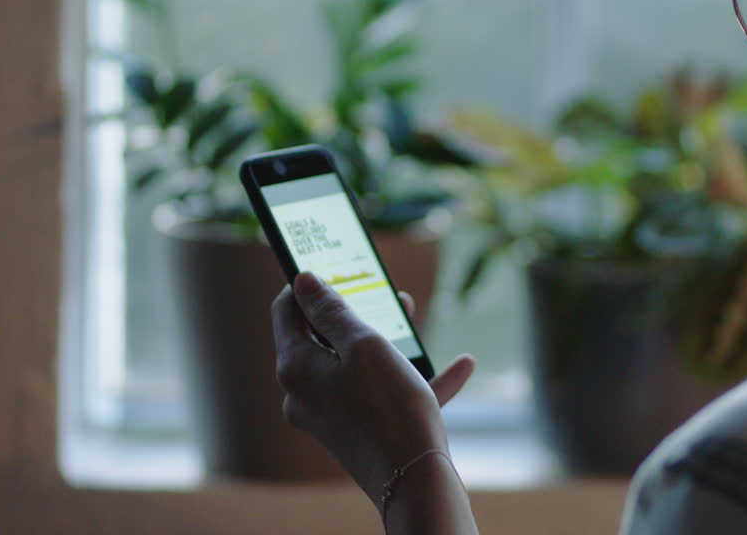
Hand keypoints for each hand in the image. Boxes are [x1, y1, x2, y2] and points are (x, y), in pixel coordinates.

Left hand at [272, 272, 475, 502]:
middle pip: (321, 337)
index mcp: (296, 368)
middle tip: (379, 291)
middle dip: (356, 311)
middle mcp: (304, 393)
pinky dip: (413, 378)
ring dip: (387, 340)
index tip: (332, 266)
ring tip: (414, 318)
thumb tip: (303, 279)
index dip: (305, 284)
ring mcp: (330, 414)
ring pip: (355, 364)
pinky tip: (460, 367)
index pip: (286, 310)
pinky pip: (382, 395)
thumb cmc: (390, 408)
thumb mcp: (364, 345)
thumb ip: (332, 309)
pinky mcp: (356, 430)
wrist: (414, 480)